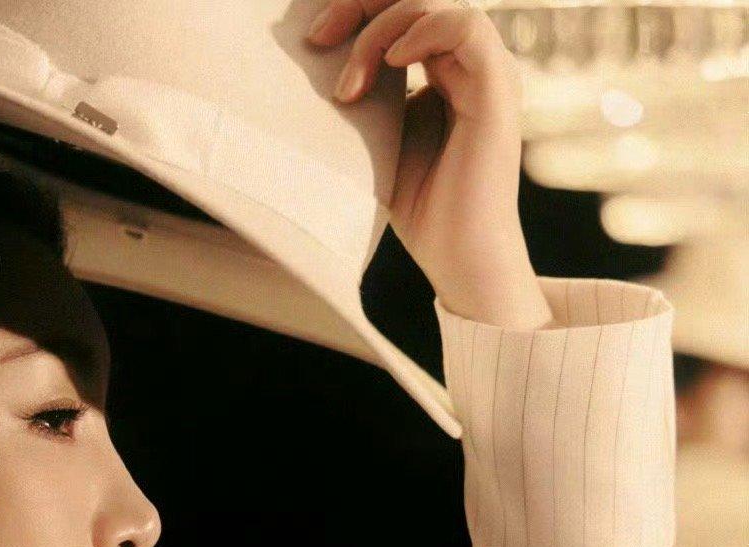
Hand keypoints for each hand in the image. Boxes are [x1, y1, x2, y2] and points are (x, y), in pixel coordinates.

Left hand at [305, 0, 551, 325]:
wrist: (459, 258)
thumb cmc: (421, 213)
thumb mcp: (377, 143)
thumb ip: (365, 98)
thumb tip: (318, 62)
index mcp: (445, 72)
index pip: (403, 12)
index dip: (357, 10)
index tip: (314, 41)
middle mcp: (469, 65)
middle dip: (360, 5)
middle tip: (317, 39)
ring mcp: (486, 74)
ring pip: (434, 5)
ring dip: (380, 30)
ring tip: (350, 85)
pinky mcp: (496, 90)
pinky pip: (465, 26)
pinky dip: (422, 31)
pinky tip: (390, 62)